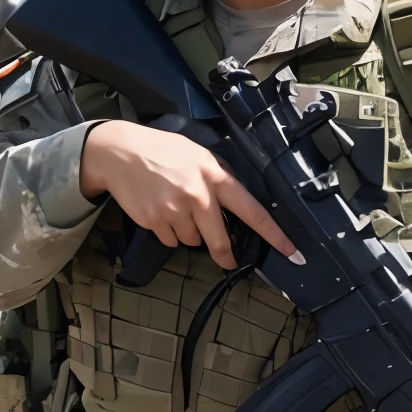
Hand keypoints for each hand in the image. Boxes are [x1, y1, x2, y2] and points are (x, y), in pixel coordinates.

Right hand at [79, 120, 298, 270]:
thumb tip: (236, 201)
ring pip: (193, 241)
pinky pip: (171, 240)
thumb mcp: (200, 155)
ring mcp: (175, 211)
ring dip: (191, 234)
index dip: (274, 235)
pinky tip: (162, 212)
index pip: (253, 212)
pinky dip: (170, 233)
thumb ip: (220, 177)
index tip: (291, 251)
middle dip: (225, 254)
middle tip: (229, 260)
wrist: (119, 152)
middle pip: (219, 240)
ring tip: (177, 210)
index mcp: (217, 177)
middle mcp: (199, 197)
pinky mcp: (154, 222)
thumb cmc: (163, 151)